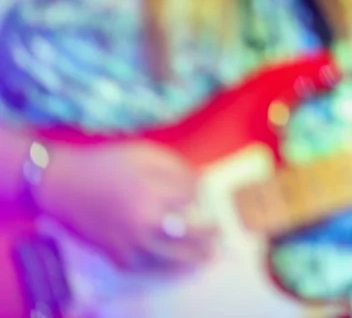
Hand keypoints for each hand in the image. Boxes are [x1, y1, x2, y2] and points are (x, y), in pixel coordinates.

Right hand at [36, 142, 215, 269]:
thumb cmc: (105, 164)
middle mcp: (145, 220)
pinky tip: (179, 264)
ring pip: (173, 256)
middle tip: (219, 231)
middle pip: (190, 232)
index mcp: (155, 191)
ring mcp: (131, 241)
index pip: (193, 196)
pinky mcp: (117, 255)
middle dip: (209, 232)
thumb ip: (175, 167)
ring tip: (208, 255)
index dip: (201, 193)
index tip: (202, 192)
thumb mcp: (144, 153)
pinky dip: (167, 268)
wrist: (62, 185)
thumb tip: (199, 184)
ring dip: (195, 256)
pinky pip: (148, 267)